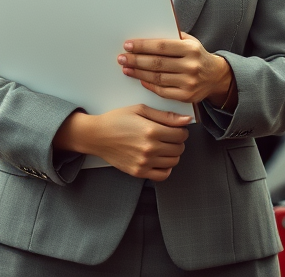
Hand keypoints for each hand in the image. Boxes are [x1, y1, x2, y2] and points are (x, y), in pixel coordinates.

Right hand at [53, 104, 191, 180]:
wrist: (98, 136)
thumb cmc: (117, 120)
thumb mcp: (141, 110)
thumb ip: (165, 115)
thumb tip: (186, 119)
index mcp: (151, 130)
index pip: (181, 134)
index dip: (182, 130)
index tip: (177, 128)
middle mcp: (150, 149)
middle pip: (179, 148)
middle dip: (178, 141)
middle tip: (170, 135)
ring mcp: (144, 162)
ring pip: (173, 162)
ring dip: (173, 153)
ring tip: (164, 145)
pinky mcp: (139, 172)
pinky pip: (162, 175)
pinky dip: (166, 168)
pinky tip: (160, 159)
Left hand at [119, 33, 233, 106]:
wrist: (216, 76)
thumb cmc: (197, 55)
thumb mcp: (190, 41)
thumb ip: (173, 37)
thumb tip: (147, 35)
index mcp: (191, 48)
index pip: (161, 46)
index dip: (143, 46)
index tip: (128, 45)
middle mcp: (191, 65)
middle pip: (157, 63)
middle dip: (136, 60)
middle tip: (122, 58)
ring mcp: (189, 82)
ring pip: (158, 78)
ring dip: (139, 73)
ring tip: (126, 69)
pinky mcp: (187, 96)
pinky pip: (163, 91)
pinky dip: (150, 85)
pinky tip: (140, 80)